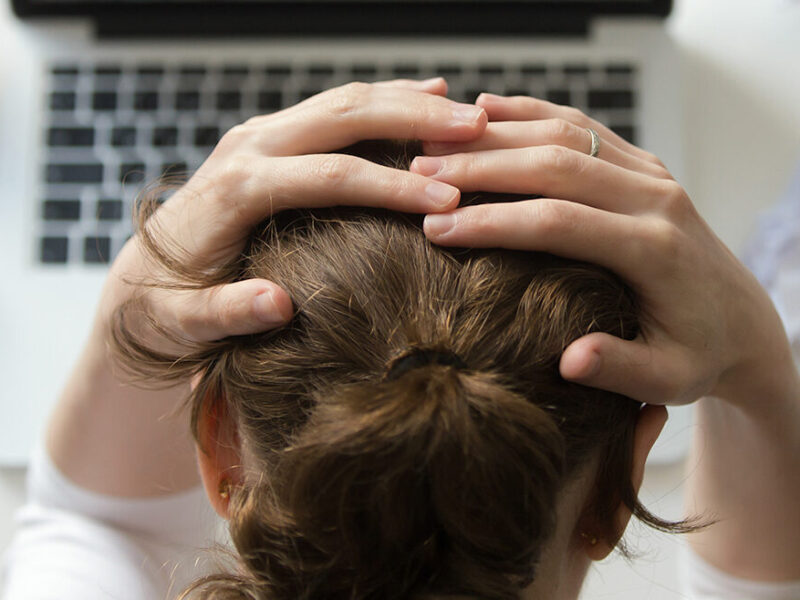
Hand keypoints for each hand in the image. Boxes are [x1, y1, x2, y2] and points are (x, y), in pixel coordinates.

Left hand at [104, 79, 486, 349]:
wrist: (142, 275)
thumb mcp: (185, 322)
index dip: (390, 187)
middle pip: (345, 117)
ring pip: (345, 102)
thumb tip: (278, 304)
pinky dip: (385, 100)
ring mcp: (261, 136)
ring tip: (469, 113)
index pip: (329, 177)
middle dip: (415, 120)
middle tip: (477, 129)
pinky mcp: (272, 137)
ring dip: (408, 101)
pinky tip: (427, 93)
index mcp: (236, 189)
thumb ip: (224, 313)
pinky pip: (336, 108)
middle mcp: (250, 147)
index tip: (447, 201)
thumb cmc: (168, 304)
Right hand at [413, 93, 795, 406]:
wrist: (742, 321)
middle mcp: (655, 198)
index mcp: (654, 249)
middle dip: (481, 167)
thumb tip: (569, 362)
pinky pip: (582, 126)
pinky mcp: (643, 165)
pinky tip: (488, 108)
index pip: (558, 222)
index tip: (437, 228)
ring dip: (497, 133)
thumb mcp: (668, 379)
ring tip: (437, 143)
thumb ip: (622, 368)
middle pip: (555, 165)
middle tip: (420, 174)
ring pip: (564, 134)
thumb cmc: (699, 354)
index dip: (492, 222)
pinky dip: (532, 112)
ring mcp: (650, 174)